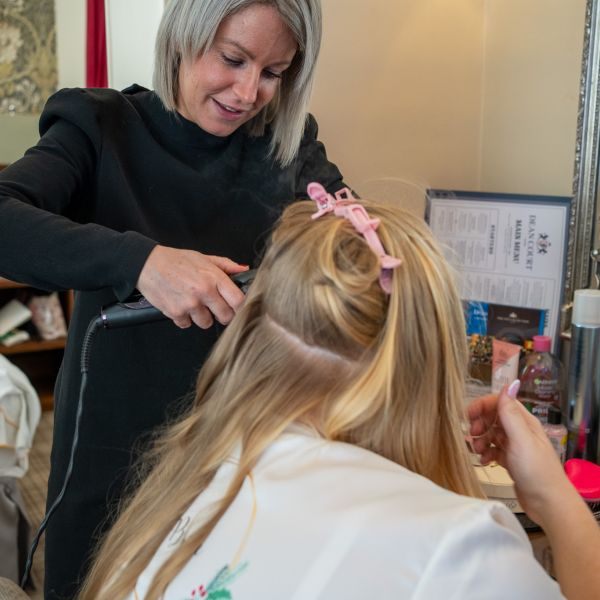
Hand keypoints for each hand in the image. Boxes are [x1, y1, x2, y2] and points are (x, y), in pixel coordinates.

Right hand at [136, 245, 247, 328]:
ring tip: (194, 303)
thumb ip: (226, 265)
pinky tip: (181, 305)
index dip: (240, 307)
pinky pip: (187, 324)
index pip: (238, 301)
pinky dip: (185, 318)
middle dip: (222, 314)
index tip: (237, 308)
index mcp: (214, 277)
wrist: (147, 264)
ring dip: (202, 317)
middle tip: (215, 307)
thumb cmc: (176, 260)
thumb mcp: (204, 258)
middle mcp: (204, 292)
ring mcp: (190, 304)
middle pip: (226, 317)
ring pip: (207, 323)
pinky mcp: (176, 313)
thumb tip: (244, 270)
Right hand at [467, 382, 575, 526]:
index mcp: (524, 421)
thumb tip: (509, 383)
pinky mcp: (511, 460)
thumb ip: (511, 413)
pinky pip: (493, 450)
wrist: (548, 504)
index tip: (468, 415)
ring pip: (491, 434)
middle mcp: (520, 431)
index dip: (482, 406)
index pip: (500, 402)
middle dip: (479, 424)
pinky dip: (485, 454)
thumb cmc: (536, 470)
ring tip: (477, 452)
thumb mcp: (521, 439)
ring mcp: (515, 446)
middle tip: (471, 436)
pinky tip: (484, 462)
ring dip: (480, 440)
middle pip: (493, 417)